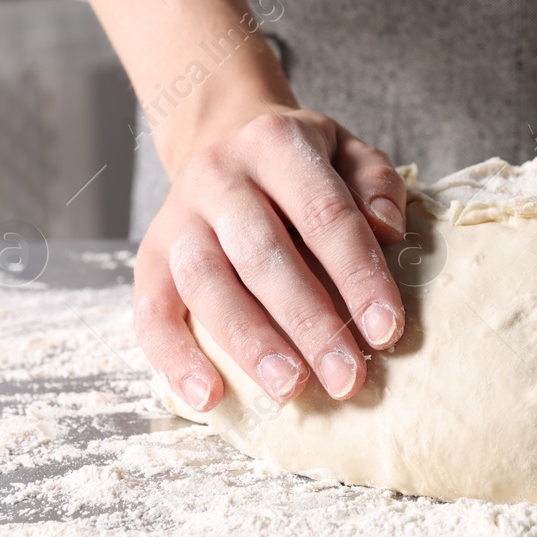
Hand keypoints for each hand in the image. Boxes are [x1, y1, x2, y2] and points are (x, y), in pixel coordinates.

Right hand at [133, 107, 408, 411]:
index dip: (358, 274)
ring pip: (207, 285)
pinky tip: (210, 397)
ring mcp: (177, 218)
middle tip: (347, 379)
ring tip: (291, 389)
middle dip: (310, 324)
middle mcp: (218, 176)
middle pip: (263, 256)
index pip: (324, 213)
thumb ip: (376, 182)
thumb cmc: (300, 163)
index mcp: (276, 144)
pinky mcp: (147, 258)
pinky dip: (176, 359)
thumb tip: (389, 229)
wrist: (220, 139)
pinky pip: (151, 312)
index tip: (387, 330)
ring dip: (251, 344)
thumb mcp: (347, 152)